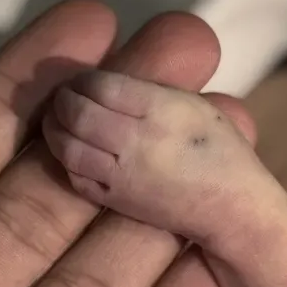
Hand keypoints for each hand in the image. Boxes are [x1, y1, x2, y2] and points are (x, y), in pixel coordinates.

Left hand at [42, 71, 263, 246]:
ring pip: (70, 146)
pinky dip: (65, 159)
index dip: (84, 79)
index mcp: (161, 109)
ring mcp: (123, 174)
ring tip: (56, 119)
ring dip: (55, 128)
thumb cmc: (219, 149)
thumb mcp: (194, 104)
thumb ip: (151, 89)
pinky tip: (68, 148)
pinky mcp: (116, 200)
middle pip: (80, 113)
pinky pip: (76, 176)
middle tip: (63, 97)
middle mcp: (137, 140)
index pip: (104, 85)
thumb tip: (103, 80)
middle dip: (64, 100)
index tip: (82, 79)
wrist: (231, 207)